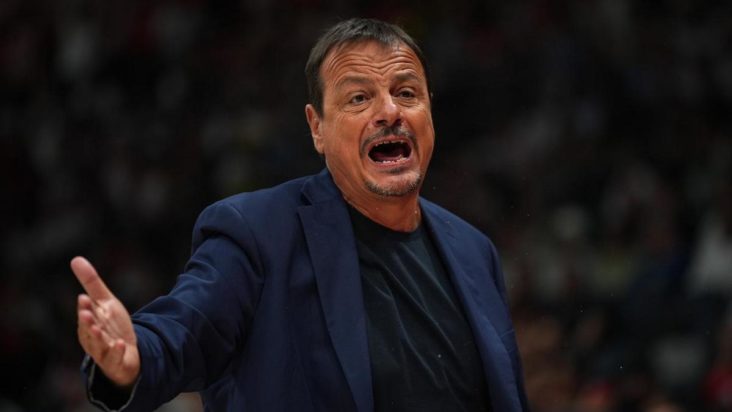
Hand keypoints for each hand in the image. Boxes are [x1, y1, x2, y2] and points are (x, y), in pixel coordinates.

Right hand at [72, 256, 140, 386]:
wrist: (126, 352)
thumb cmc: (111, 326)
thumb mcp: (105, 302)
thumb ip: (92, 283)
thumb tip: (75, 259)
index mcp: (88, 323)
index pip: (85, 314)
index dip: (84, 307)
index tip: (84, 298)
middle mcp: (92, 338)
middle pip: (88, 330)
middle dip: (86, 322)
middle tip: (85, 313)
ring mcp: (103, 351)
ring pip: (97, 345)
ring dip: (97, 338)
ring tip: (98, 329)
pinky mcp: (115, 361)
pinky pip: (114, 358)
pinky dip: (115, 352)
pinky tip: (119, 344)